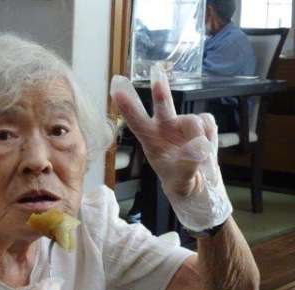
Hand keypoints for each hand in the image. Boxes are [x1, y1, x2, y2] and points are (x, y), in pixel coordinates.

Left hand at [110, 65, 231, 230]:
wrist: (199, 183)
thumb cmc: (181, 181)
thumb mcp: (182, 181)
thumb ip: (188, 165)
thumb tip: (197, 147)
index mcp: (151, 140)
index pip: (136, 121)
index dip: (127, 105)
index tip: (116, 86)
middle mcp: (165, 127)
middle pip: (162, 105)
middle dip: (160, 90)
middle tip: (156, 70)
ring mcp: (182, 123)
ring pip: (194, 121)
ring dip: (199, 138)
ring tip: (199, 155)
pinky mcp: (202, 123)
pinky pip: (209, 123)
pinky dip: (210, 136)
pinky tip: (206, 146)